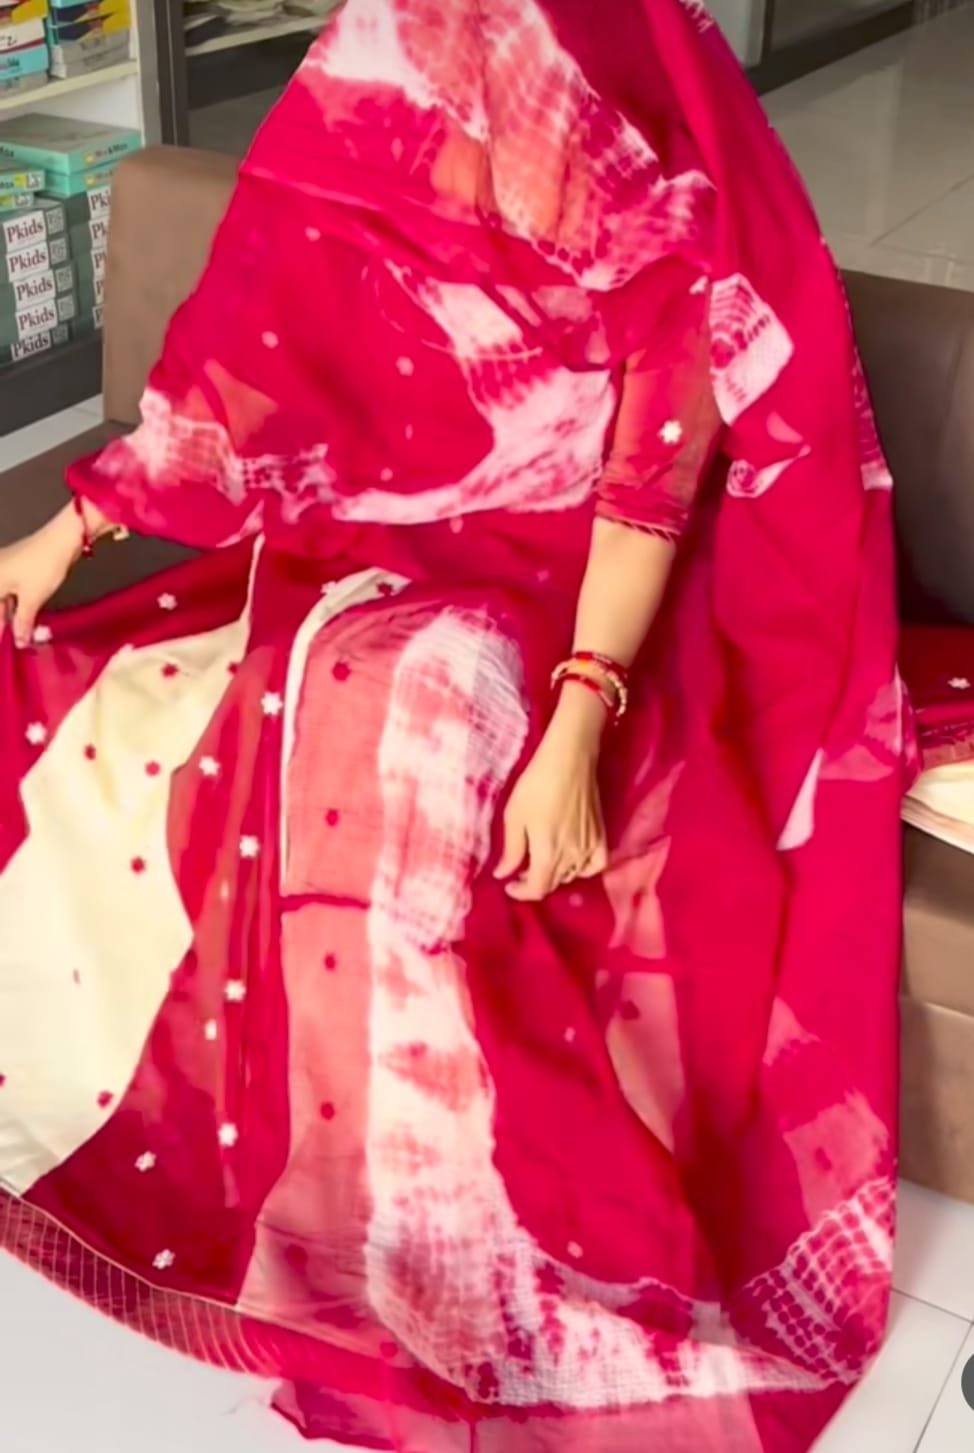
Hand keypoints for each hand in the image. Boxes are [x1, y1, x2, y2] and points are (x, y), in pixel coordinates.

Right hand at [0, 507, 79, 647]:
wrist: (62, 539)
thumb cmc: (43, 566)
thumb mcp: (32, 599)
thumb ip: (22, 622)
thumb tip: (19, 640)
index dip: (0, 627)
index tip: (6, 643)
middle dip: (6, 622)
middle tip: (17, 640)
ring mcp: (6, 568)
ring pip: (5, 598)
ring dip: (15, 615)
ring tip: (25, 633)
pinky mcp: (19, 566)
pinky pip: (13, 590)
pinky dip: (20, 604)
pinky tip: (29, 617)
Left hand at [494, 686, 608, 901]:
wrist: (569, 759)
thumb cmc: (536, 785)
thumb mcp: (514, 817)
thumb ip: (512, 850)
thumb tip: (503, 874)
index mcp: (548, 855)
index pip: (537, 889)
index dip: (521, 892)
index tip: (509, 884)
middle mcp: (572, 857)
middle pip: (554, 883)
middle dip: (535, 882)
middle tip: (520, 870)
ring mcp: (590, 847)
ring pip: (572, 875)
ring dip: (555, 875)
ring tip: (541, 861)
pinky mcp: (601, 835)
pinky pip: (595, 864)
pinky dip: (584, 869)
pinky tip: (573, 861)